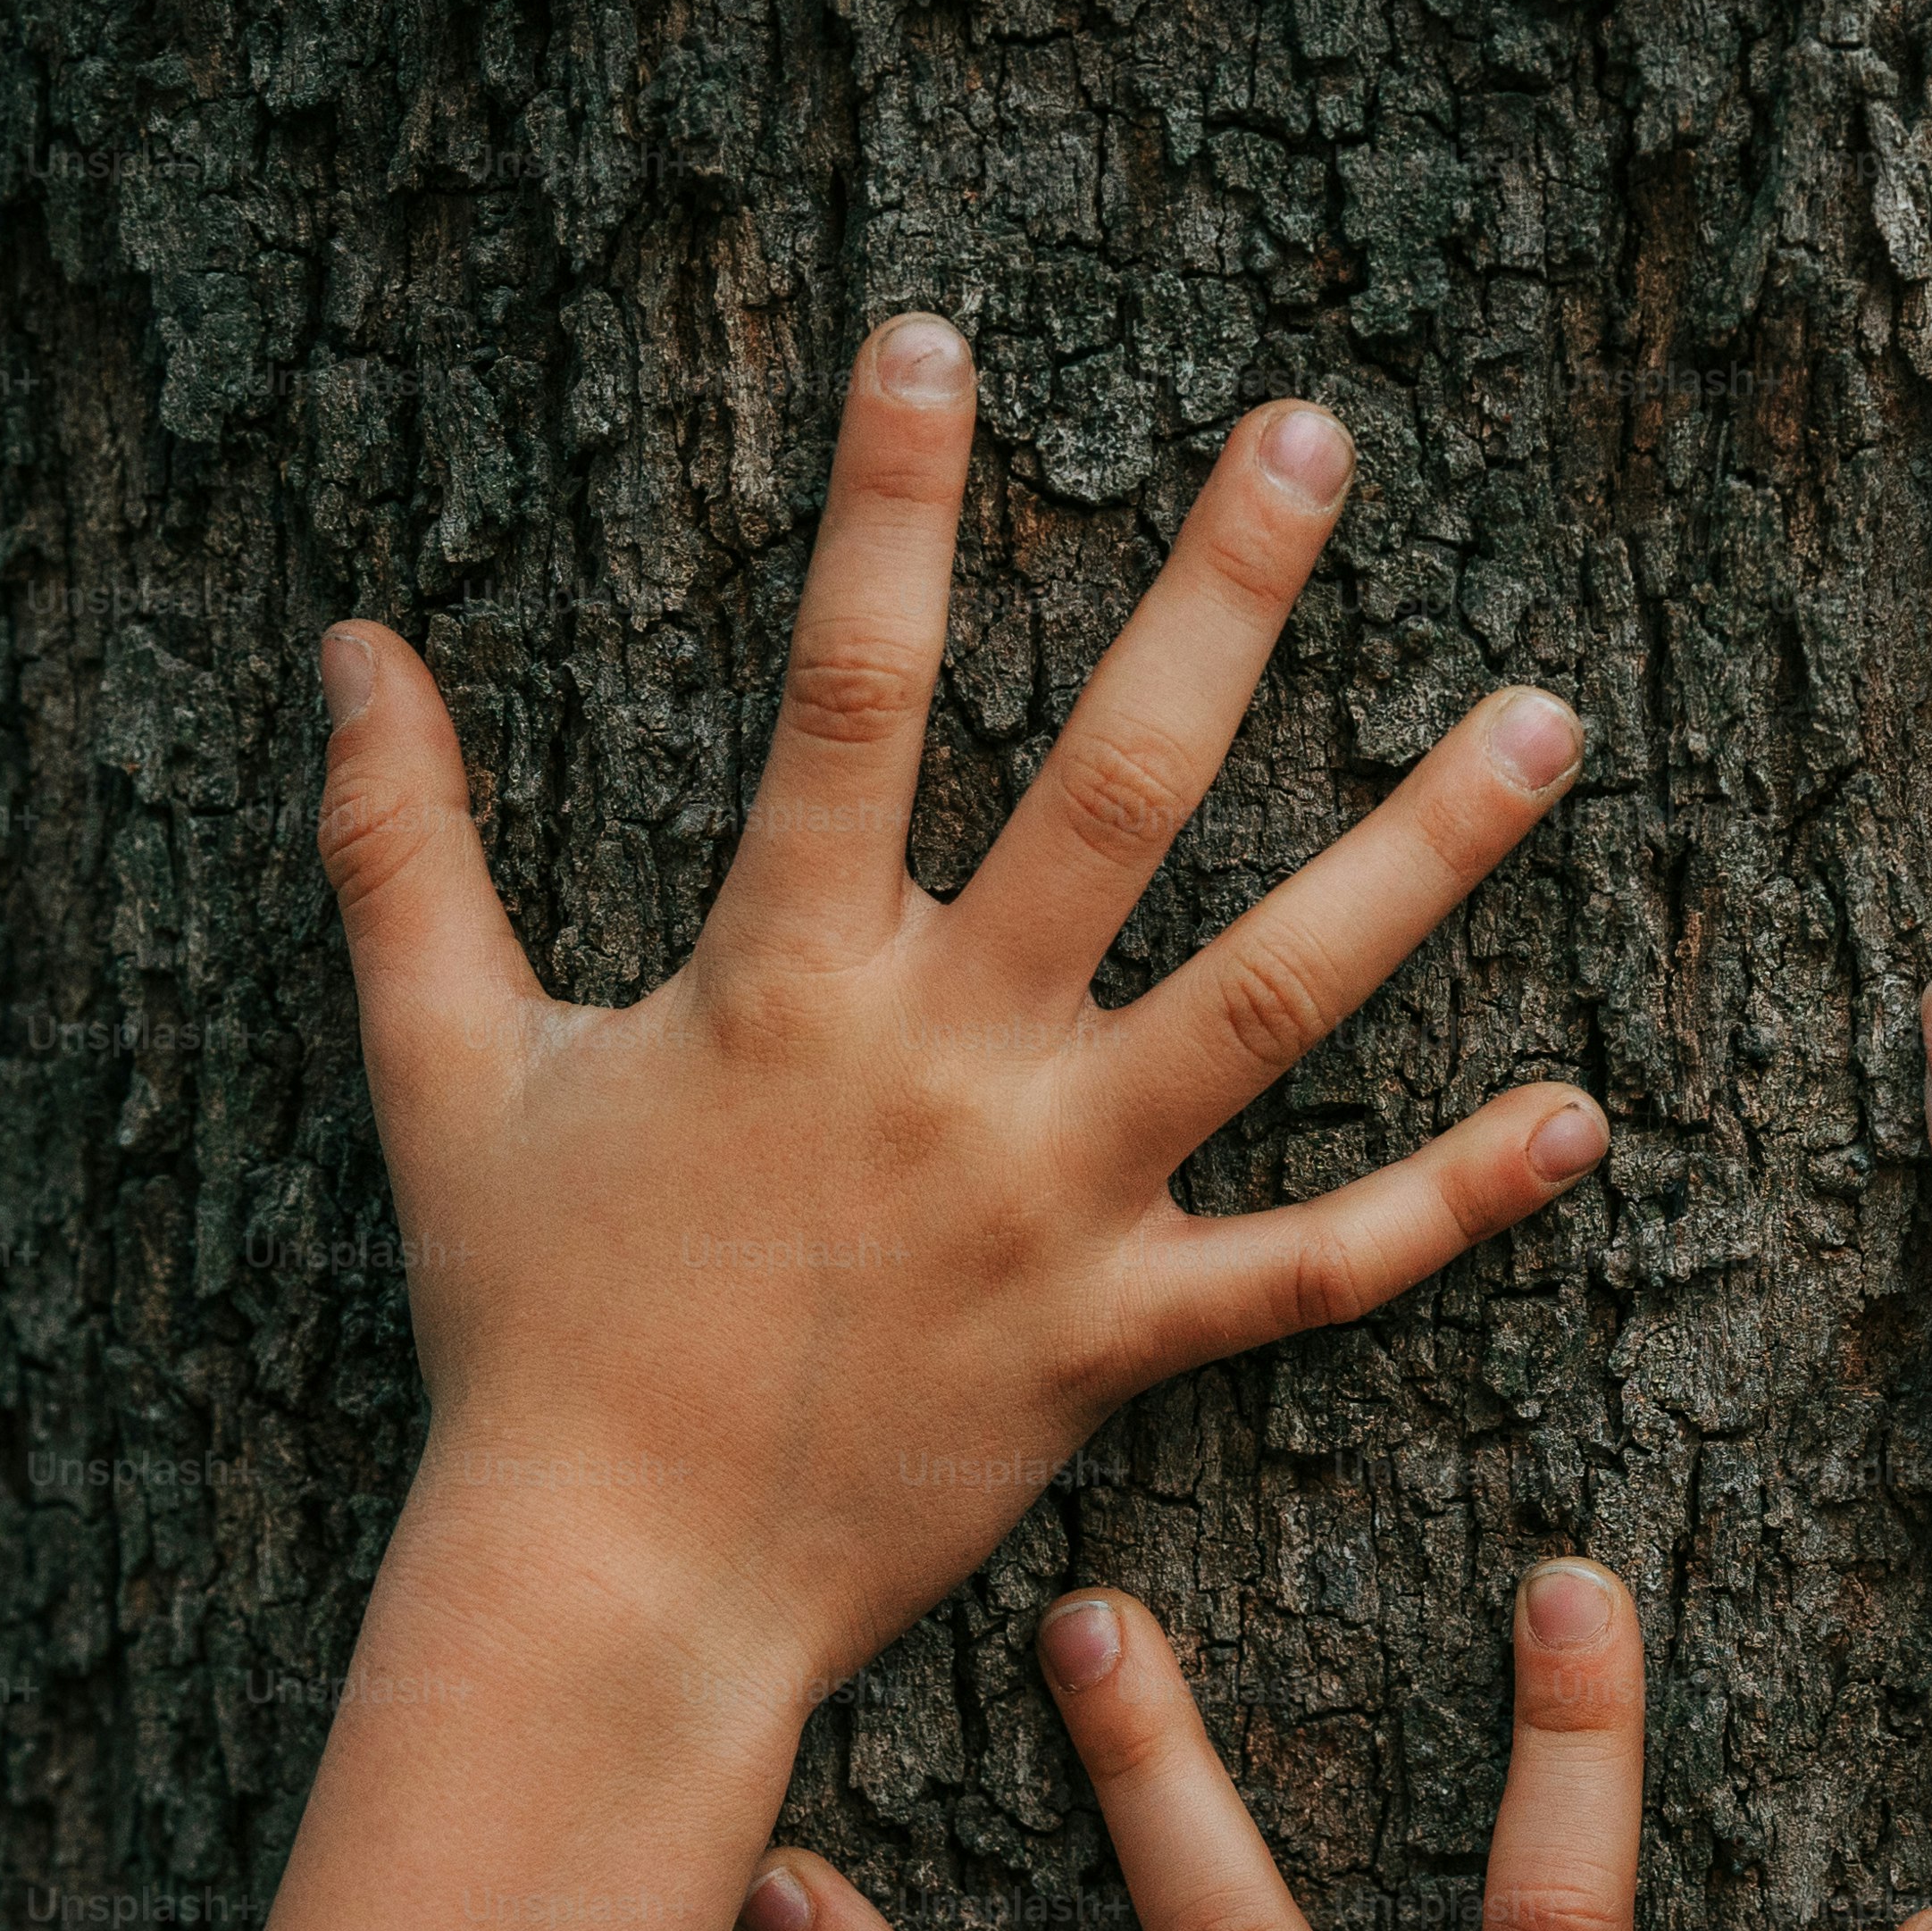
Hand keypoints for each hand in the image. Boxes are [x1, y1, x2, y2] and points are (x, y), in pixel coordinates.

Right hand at [312, 314, 1602, 1692]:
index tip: (942, 341)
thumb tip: (351, 647)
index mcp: (781, 979)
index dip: (888, 507)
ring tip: (1549, 719)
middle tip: (1318, 442)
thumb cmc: (524, 1324)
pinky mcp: (1115, 1339)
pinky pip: (1314, 1272)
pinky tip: (1580, 1113)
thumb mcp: (442, 1065)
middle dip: (1220, 600)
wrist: (610, 1589)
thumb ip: (400, 848)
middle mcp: (942, 1065)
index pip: (846, 691)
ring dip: (1419, 856)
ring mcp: (1050, 1203)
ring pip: (1271, 1001)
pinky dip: (1450, 1201)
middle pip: (1114, 792)